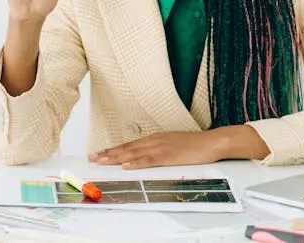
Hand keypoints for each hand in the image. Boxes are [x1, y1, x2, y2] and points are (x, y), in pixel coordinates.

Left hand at [88, 132, 223, 169]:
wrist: (211, 142)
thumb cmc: (194, 145)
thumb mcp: (173, 145)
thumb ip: (159, 150)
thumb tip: (145, 156)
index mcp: (155, 138)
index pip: (130, 145)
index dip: (113, 149)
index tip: (99, 153)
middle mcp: (154, 140)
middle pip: (127, 148)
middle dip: (108, 153)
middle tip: (92, 157)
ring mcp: (161, 147)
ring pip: (133, 153)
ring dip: (116, 157)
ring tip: (101, 161)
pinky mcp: (168, 156)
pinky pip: (149, 160)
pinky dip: (136, 162)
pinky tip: (125, 165)